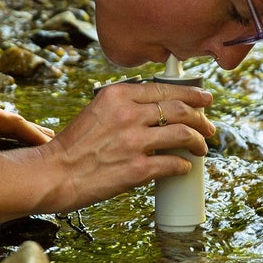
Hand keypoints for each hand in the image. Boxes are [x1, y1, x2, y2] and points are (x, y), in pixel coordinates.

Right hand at [40, 79, 215, 209]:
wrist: (54, 173)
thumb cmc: (73, 146)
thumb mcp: (96, 111)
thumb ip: (124, 106)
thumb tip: (157, 111)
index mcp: (117, 95)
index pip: (164, 89)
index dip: (191, 94)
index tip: (204, 100)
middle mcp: (128, 114)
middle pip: (180, 110)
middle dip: (201, 118)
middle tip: (209, 127)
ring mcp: (134, 141)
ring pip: (184, 134)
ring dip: (199, 142)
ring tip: (201, 148)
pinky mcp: (137, 169)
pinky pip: (173, 164)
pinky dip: (183, 166)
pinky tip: (184, 167)